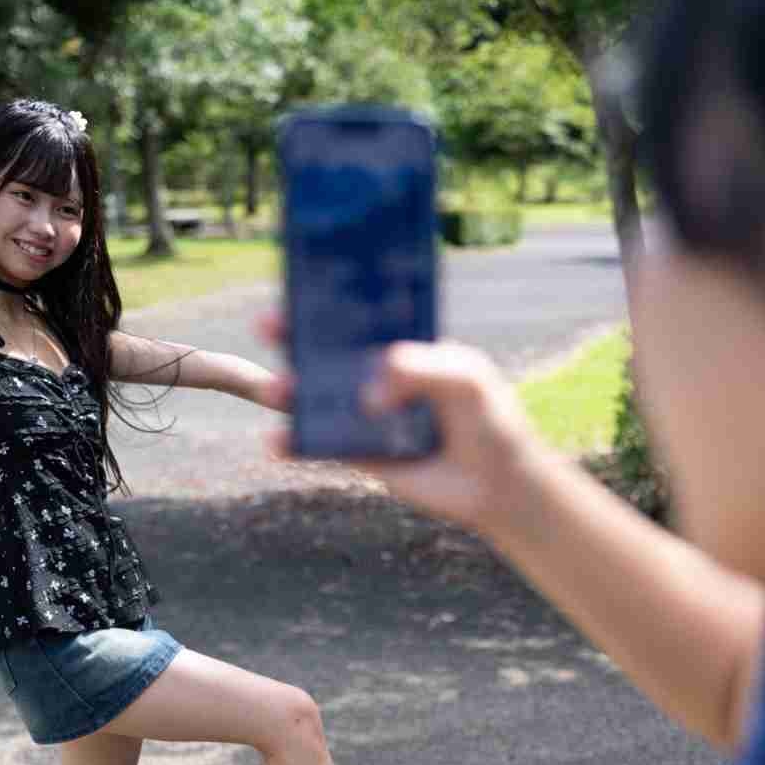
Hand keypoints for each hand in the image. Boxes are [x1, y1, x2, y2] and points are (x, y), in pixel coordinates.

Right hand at [256, 311, 545, 536]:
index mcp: (402, 343)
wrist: (497, 484)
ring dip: (287, 390)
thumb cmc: (489, 418)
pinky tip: (277, 443)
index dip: (329, 297)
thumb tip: (368, 394)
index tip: (301, 281)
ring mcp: (365, 414)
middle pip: (326, 350)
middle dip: (293, 335)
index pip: (359, 313)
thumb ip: (420, 370)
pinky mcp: (360, 454)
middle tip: (267, 324)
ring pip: (316, 397)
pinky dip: (294, 444)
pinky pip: (319, 445)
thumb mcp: (465, 379)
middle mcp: (378, 374)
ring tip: (274, 388)